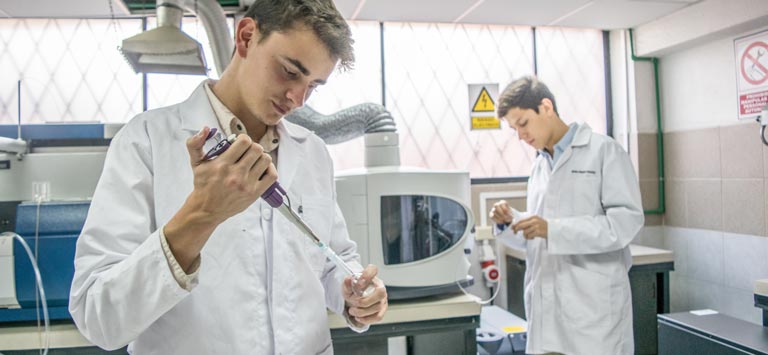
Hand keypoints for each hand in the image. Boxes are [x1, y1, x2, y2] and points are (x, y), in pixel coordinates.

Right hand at [163, 127, 277, 270]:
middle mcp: (236, 175)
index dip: (244, 139)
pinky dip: (270, 169)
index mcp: (222, 164)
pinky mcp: (254, 193)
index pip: (244, 142)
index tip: (240, 143)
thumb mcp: (196, 163)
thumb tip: (205, 129)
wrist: (206, 209)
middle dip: (252, 147)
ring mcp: (247, 185)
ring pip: (266, 160)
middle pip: (257, 149)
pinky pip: (272, 175)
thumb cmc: (203, 185)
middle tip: (247, 152)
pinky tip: (261, 169)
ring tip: (254, 161)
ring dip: (261, 157)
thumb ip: (195, 144)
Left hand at [343, 264, 387, 326]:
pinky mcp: (382, 310)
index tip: (358, 283)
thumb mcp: (348, 286)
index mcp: (372, 277)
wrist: (355, 298)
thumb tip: (348, 280)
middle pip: (380, 293)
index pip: (372, 270)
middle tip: (353, 303)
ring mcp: (383, 299)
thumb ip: (347, 283)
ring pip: (377, 307)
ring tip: (352, 311)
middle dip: (364, 301)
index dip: (367, 276)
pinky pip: (378, 316)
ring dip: (361, 312)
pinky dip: (366, 319)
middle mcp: (380, 287)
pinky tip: (358, 317)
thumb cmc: (354, 290)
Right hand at [489, 200, 512, 224]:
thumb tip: (510, 218)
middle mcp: (497, 205)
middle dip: (501, 212)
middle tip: (506, 217)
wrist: (505, 218)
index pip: (502, 203)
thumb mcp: (511, 214)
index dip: (505, 209)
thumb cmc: (509, 215)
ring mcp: (493, 209)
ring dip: (500, 216)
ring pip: (494, 211)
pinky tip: (501, 222)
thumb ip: (510, 215)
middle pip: (496, 205)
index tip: (509, 214)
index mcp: (502, 202)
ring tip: (504, 220)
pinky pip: (492, 216)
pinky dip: (497, 220)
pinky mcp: (491, 214)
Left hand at [512, 215, 547, 239]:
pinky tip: (533, 237)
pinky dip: (529, 238)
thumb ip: (528, 222)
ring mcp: (536, 226)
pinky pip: (529, 236)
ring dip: (526, 236)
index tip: (512, 227)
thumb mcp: (536, 221)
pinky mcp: (538, 232)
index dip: (515, 224)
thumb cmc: (543, 227)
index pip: (521, 220)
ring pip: (525, 232)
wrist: (553, 230)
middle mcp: (534, 221)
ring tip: (529, 236)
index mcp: (533, 217)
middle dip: (516, 229)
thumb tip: (517, 226)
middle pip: (521, 225)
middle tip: (514, 232)